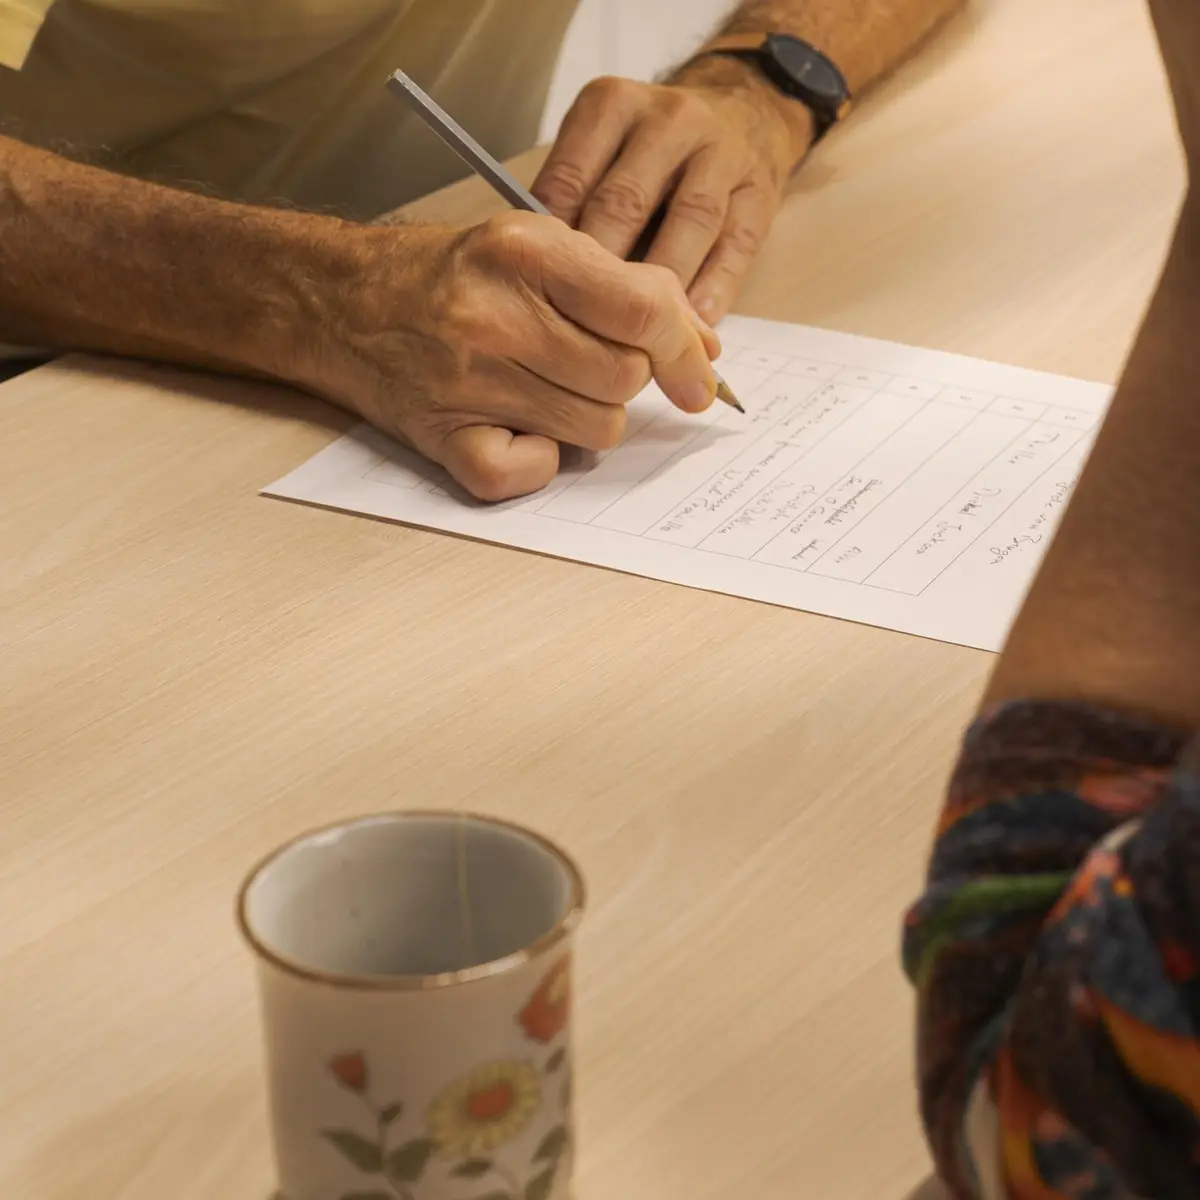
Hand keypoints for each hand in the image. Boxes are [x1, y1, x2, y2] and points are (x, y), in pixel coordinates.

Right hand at [306, 213, 720, 501]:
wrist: (342, 303)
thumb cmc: (450, 276)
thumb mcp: (536, 248)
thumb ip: (623, 289)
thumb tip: (703, 349)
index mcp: (524, 253)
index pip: (642, 312)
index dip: (685, 352)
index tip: (699, 378)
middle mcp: (493, 317)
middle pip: (625, 379)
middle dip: (625, 378)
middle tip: (587, 363)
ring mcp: (465, 383)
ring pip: (596, 430)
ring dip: (589, 417)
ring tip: (547, 388)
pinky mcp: (444, 439)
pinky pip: (532, 473)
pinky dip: (538, 461)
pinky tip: (517, 427)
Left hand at [532, 63, 811, 323]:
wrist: (744, 109)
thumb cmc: (651, 150)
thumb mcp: (603, 149)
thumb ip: (574, 201)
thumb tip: (540, 274)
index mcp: (613, 106)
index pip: (571, 179)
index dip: (555, 244)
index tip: (545, 293)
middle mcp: (669, 119)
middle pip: (627, 202)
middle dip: (604, 270)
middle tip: (586, 325)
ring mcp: (722, 150)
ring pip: (691, 221)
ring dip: (664, 283)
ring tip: (642, 335)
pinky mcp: (760, 189)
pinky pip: (736, 244)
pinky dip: (715, 287)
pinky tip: (695, 324)